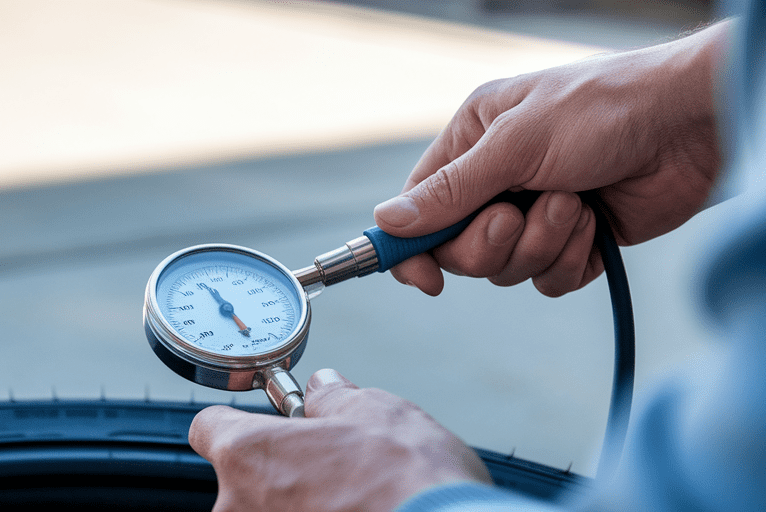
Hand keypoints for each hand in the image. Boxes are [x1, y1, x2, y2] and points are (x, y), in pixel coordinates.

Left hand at [189, 369, 491, 511]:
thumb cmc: (406, 479)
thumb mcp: (372, 410)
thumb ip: (332, 399)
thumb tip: (324, 390)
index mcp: (247, 454)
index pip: (208, 427)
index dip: (236, 421)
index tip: (262, 424)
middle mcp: (238, 508)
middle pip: (239, 481)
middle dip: (279, 473)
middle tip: (326, 468)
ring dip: (298, 508)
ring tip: (349, 501)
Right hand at [374, 22, 728, 296]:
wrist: (690, 126)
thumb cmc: (602, 110)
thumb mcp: (514, 144)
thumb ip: (449, 191)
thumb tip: (387, 221)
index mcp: (472, 144)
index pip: (420, 207)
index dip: (413, 247)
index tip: (424, 279)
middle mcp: (498, 181)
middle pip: (459, 249)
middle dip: (490, 242)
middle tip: (514, 216)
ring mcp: (535, 214)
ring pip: (505, 268)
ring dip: (539, 243)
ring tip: (573, 204)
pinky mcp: (572, 242)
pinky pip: (547, 279)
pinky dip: (568, 258)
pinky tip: (593, 223)